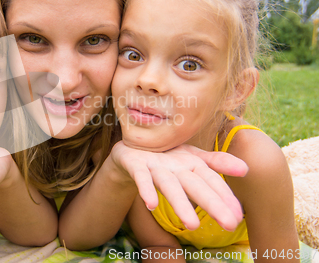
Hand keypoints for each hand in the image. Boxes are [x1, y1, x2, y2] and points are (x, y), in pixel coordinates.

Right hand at [110, 141, 247, 231]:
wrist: (129, 150)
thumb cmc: (166, 157)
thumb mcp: (190, 159)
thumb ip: (216, 164)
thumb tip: (246, 168)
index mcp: (191, 163)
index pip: (212, 180)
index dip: (225, 197)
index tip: (239, 216)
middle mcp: (175, 164)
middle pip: (195, 184)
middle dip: (212, 203)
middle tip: (230, 223)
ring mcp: (155, 165)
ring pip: (169, 185)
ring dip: (180, 203)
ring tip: (193, 225)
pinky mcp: (135, 165)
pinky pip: (141, 178)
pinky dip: (145, 189)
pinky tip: (151, 205)